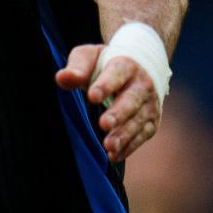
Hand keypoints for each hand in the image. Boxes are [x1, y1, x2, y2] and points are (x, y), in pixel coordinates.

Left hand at [55, 43, 160, 161]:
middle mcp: (142, 85)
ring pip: (138, 120)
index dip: (106, 85)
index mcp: (126, 65)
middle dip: (118, 113)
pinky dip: (129, 146)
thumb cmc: (105, 64)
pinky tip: (114, 155)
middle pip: (131, 99)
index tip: (92, 96)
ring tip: (109, 146)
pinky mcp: (151, 121)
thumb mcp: (89, 57)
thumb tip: (62, 78)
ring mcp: (149, 104)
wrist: (139, 66)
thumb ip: (77, 67)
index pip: (117, 74)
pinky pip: (142, 135)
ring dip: (124, 134)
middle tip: (104, 124)